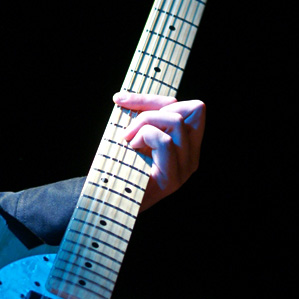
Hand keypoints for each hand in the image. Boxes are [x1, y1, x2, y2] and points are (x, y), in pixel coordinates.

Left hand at [113, 93, 205, 209]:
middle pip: (193, 108)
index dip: (157, 99)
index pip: (191, 107)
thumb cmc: (116, 169)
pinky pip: (165, 141)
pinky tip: (130, 150)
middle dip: (151, 107)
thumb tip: (127, 96)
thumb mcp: (132, 137)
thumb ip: (142, 120)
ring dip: (145, 123)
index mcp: (187, 146)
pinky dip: (143, 136)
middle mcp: (192, 157)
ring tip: (128, 140)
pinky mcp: (172, 179)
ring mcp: (185, 169)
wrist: (105, 202)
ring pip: (176, 121)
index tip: (122, 101)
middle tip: (127, 128)